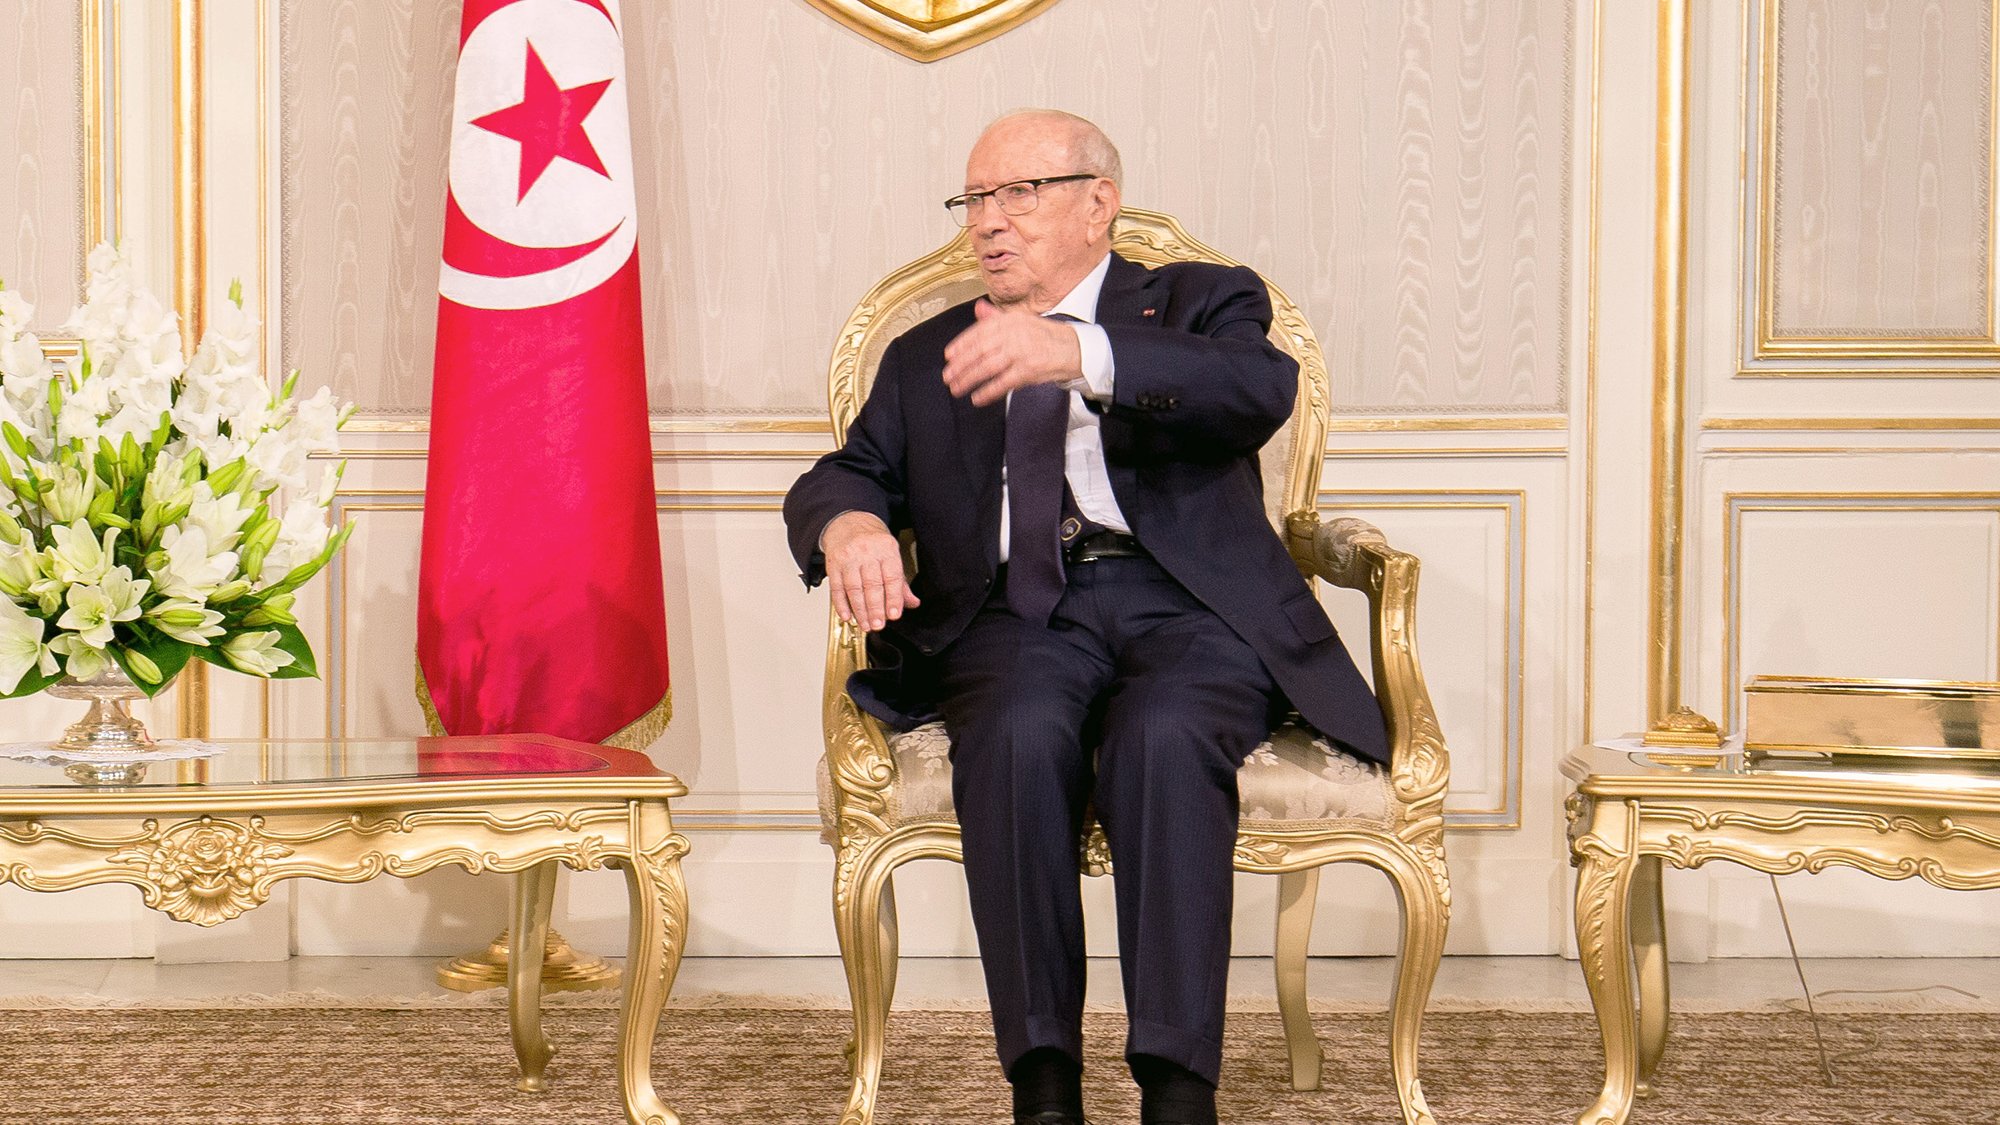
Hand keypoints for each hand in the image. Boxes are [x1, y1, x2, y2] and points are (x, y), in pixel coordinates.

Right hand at [820, 511, 919, 631]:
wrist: (847, 522)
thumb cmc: (872, 541)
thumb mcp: (890, 554)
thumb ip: (900, 582)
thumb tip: (912, 603)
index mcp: (886, 548)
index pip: (892, 577)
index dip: (893, 598)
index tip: (894, 615)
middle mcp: (867, 551)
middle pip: (872, 584)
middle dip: (875, 608)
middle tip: (878, 624)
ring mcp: (848, 557)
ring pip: (854, 588)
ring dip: (859, 610)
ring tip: (865, 624)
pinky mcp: (833, 564)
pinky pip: (837, 587)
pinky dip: (841, 604)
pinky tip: (847, 615)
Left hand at [941, 299, 1082, 406]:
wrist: (1075, 349)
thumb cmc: (1046, 336)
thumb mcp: (1022, 321)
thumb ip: (998, 317)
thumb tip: (979, 308)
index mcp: (1010, 320)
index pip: (979, 331)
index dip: (961, 344)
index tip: (949, 355)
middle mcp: (1013, 334)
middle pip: (979, 350)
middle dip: (961, 365)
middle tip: (947, 376)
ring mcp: (1020, 352)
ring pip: (987, 367)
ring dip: (969, 379)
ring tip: (956, 389)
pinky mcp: (1028, 370)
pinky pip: (1002, 383)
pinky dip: (988, 391)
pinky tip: (977, 398)